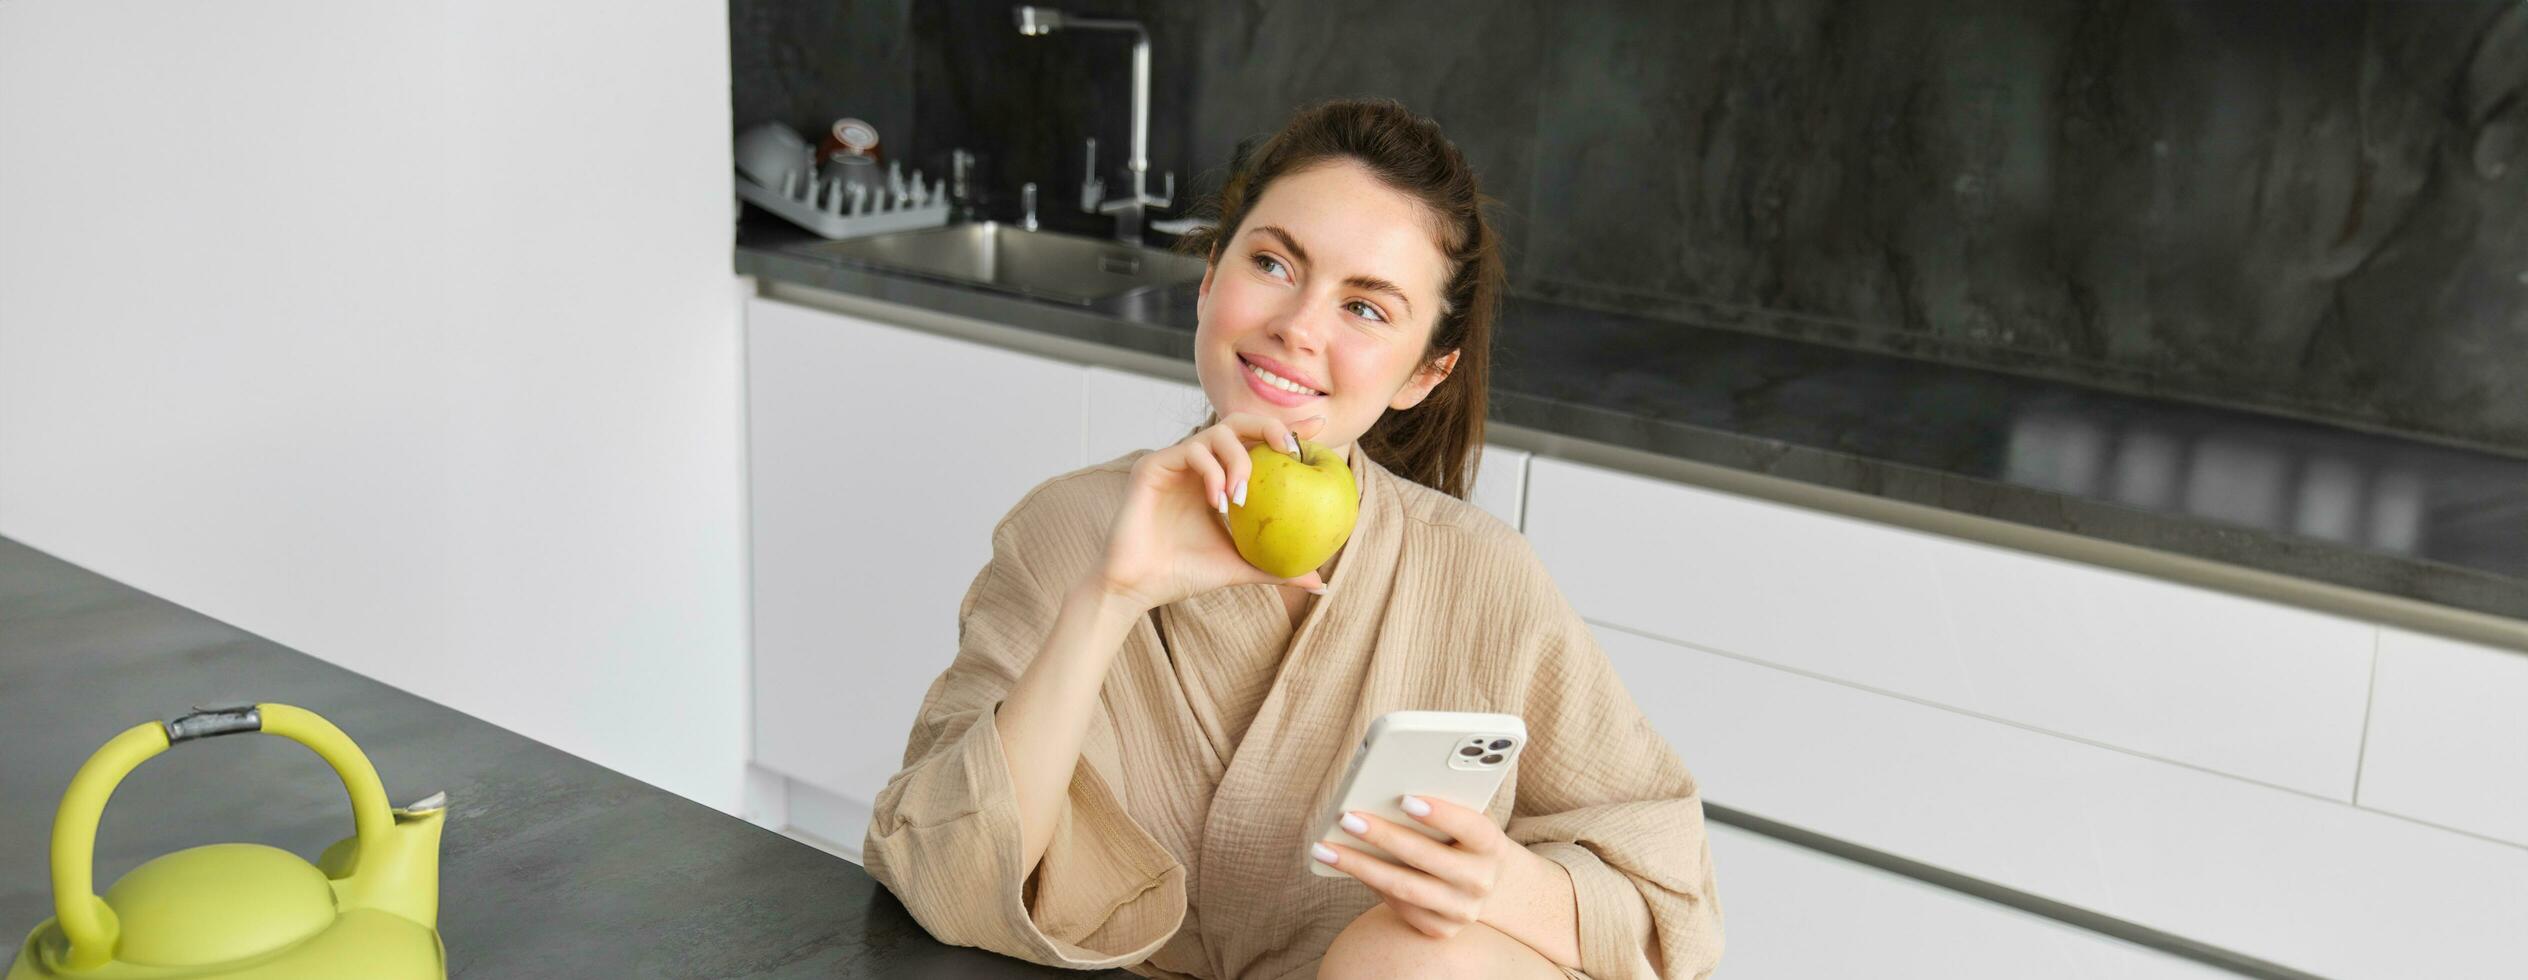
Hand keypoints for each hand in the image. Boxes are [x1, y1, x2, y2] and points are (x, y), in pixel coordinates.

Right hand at [1093, 411, 1330, 612]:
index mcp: (1218, 477)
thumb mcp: (1240, 567)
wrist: (1138, 587)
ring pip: (1217, 432)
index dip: (1287, 429)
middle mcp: (1198, 463)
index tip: (1319, 425)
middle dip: (1269, 426)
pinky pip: (1191, 450)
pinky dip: (1211, 472)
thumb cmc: (1184, 574)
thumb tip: (1320, 582)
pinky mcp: (1153, 465)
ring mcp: (1175, 461)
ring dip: (1238, 460)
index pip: (1256, 443)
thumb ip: (1276, 568)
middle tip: (1290, 451)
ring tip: (1241, 497)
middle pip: (1239, 422)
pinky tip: (1217, 502)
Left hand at [1310, 795, 1536, 939]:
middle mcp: (1481, 881)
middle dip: (1384, 837)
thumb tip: (1389, 782)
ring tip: (1327, 848)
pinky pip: (1398, 906)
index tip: (1405, 799)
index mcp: (1491, 845)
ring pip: (1405, 888)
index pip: (1471, 827)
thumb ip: (1441, 799)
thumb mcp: (1464, 814)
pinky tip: (1345, 865)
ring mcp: (1461, 911)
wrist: (1481, 881)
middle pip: (1427, 858)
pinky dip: (1369, 883)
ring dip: (1361, 866)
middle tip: (1348, 819)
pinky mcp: (1441, 929)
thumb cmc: (1461, 834)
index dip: (1441, 814)